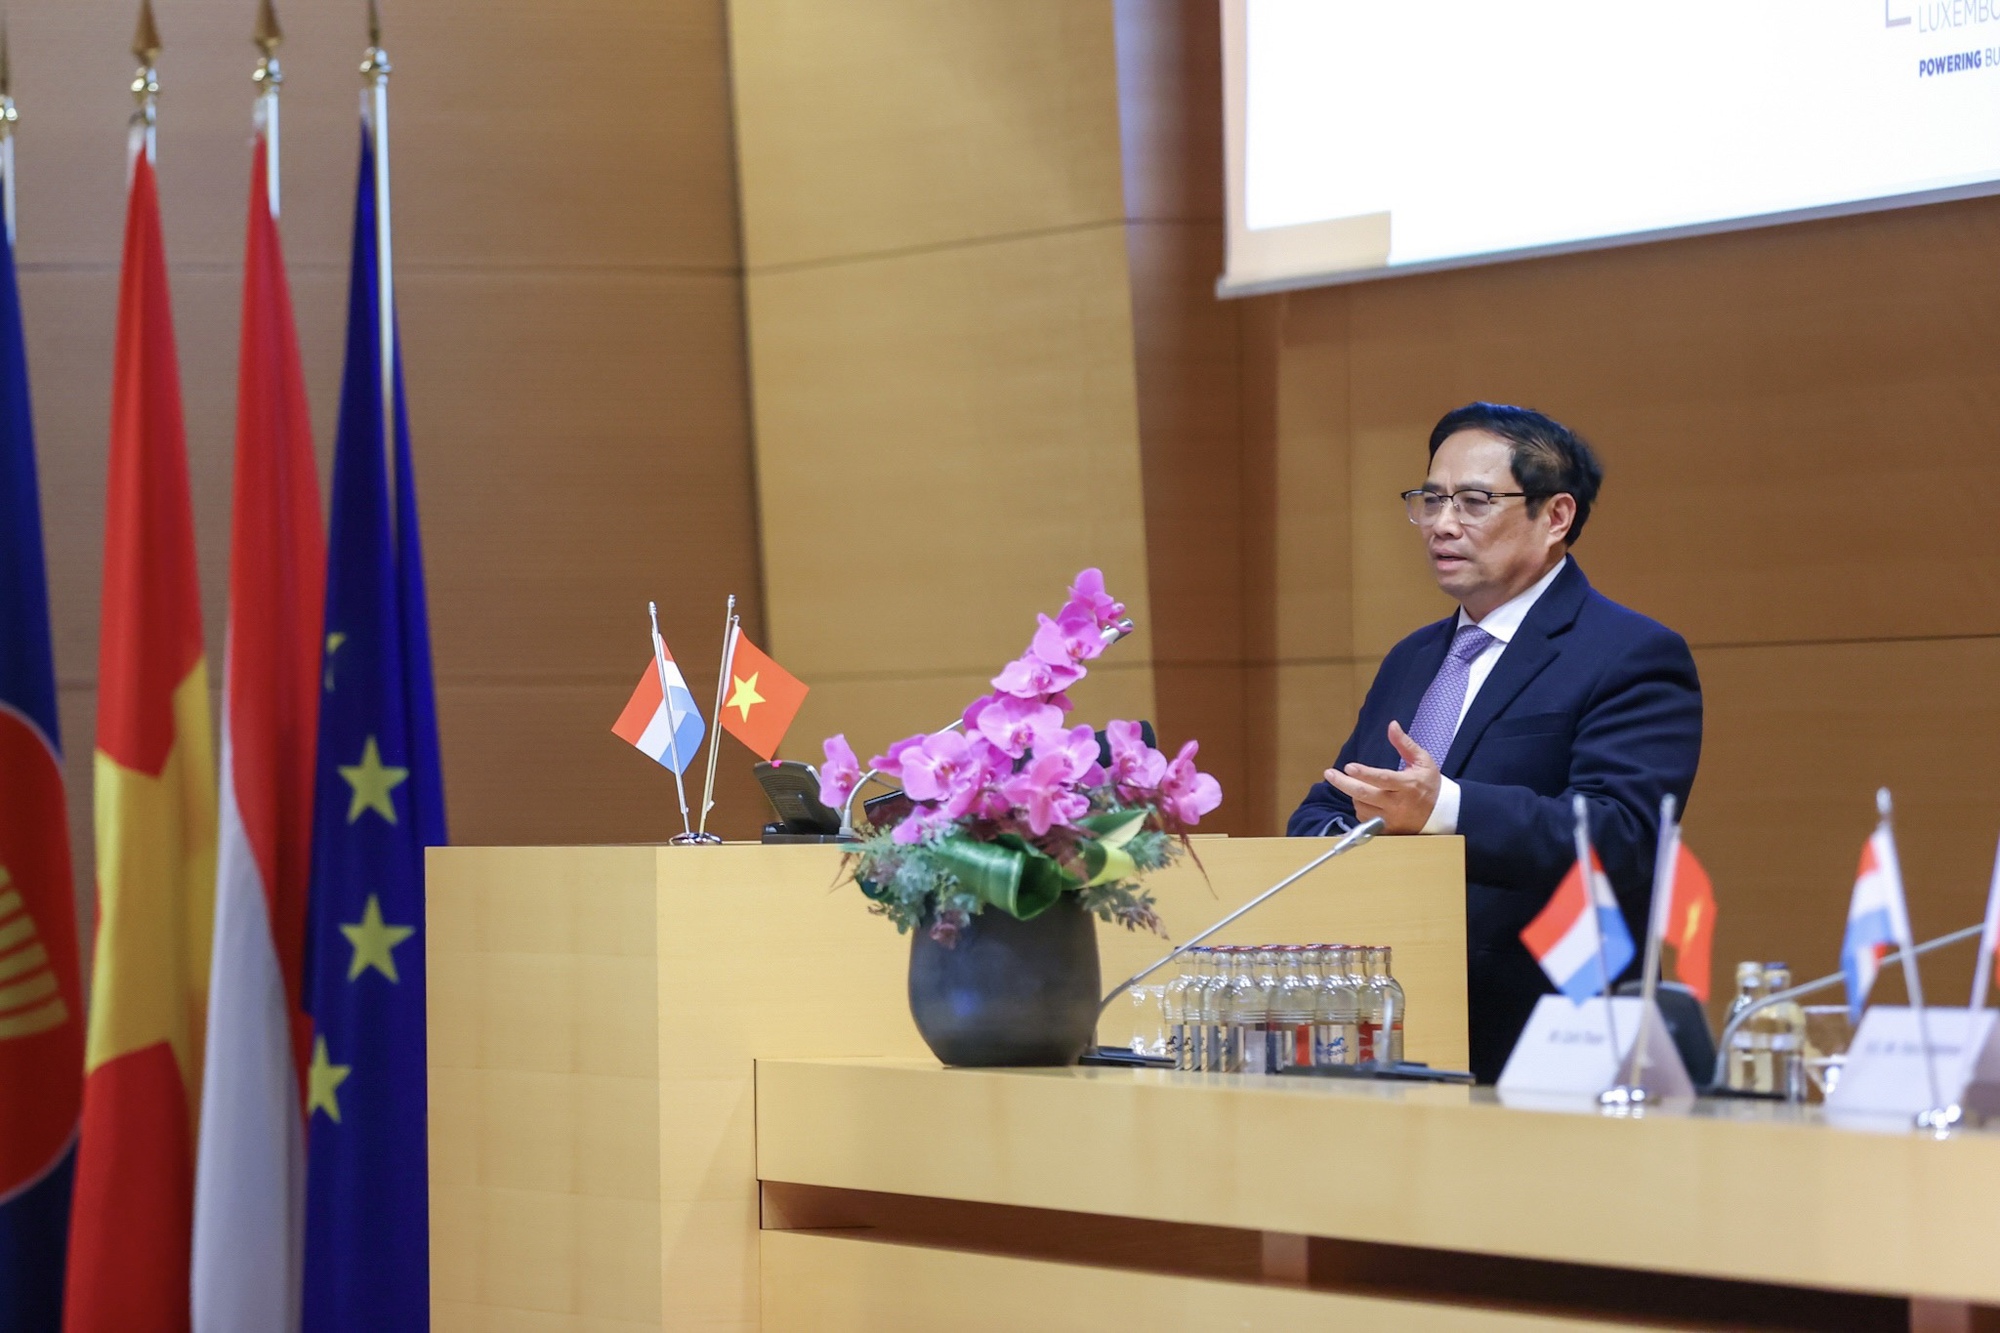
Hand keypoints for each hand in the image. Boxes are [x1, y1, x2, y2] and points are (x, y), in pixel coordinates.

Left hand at [1324, 721, 1440, 834]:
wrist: (1441, 813)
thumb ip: (1405, 744)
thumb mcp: (1422, 761)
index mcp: (1407, 785)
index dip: (1364, 773)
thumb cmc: (1429, 784)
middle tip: (1329, 774)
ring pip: (1362, 807)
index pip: (1382, 779)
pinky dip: (1360, 808)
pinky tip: (1364, 800)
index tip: (1348, 767)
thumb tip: (1392, 725)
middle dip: (1343, 784)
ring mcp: (1391, 819)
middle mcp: (1397, 804)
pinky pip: (1365, 820)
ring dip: (1354, 795)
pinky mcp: (1388, 830)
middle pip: (1364, 795)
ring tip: (1357, 785)